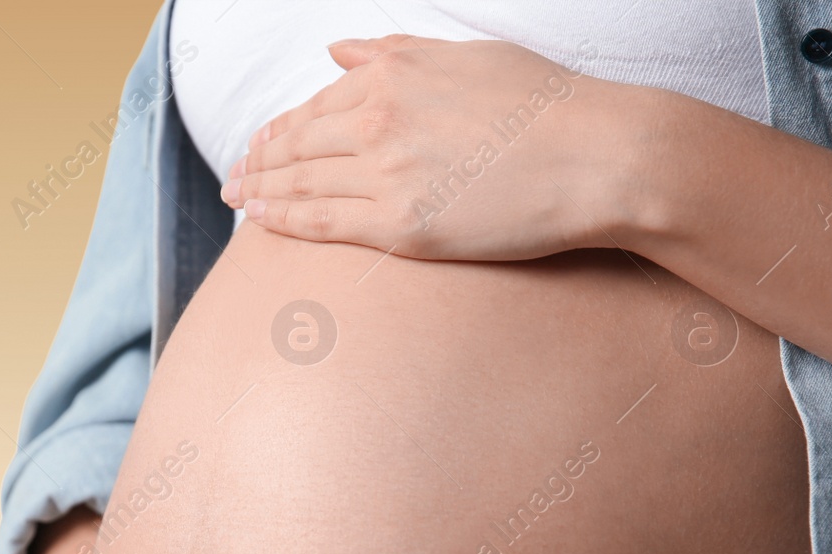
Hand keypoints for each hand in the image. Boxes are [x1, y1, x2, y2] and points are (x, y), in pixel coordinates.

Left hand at [221, 35, 643, 259]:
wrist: (599, 156)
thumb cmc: (545, 106)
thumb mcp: (465, 55)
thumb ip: (394, 53)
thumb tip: (338, 49)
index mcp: (391, 74)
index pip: (314, 105)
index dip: (279, 129)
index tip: (259, 144)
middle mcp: (377, 119)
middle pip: (296, 144)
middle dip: (258, 162)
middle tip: (233, 178)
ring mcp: (384, 174)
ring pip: (301, 183)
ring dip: (260, 191)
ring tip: (238, 200)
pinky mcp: (399, 225)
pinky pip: (322, 223)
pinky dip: (283, 220)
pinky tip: (260, 222)